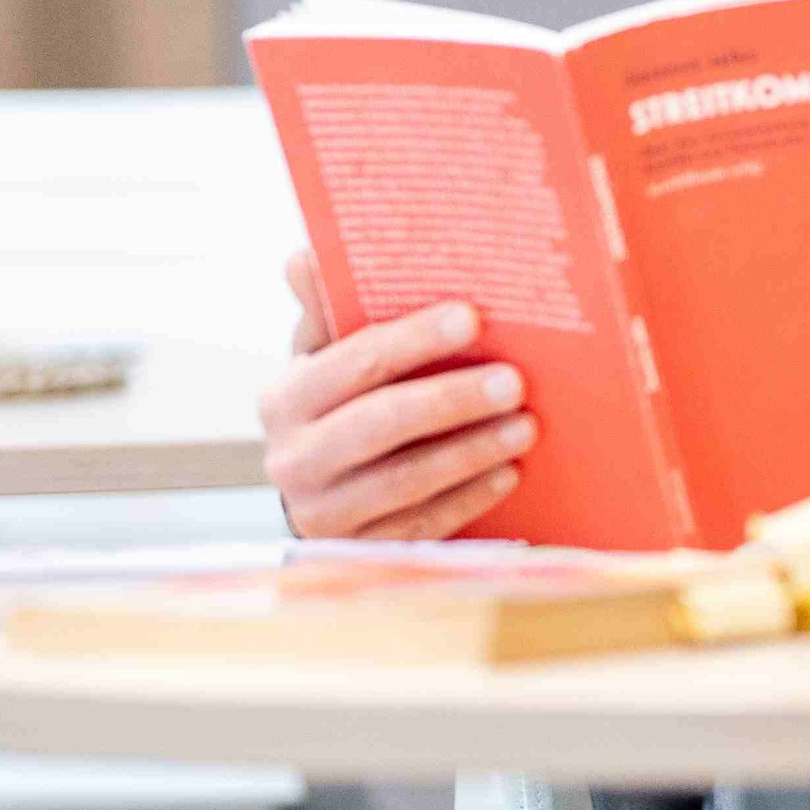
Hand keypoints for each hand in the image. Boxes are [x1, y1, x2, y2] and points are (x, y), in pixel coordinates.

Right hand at [260, 252, 539, 538]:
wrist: (325, 493)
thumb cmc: (341, 406)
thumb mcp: (326, 358)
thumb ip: (325, 308)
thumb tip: (303, 257)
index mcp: (284, 398)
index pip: (354, 361)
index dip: (414, 339)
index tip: (473, 317)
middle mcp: (292, 459)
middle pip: (381, 423)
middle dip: (452, 400)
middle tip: (515, 381)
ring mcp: (322, 513)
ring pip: (406, 480)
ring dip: (471, 451)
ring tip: (525, 426)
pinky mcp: (357, 552)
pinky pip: (420, 526)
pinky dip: (468, 498)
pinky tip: (509, 473)